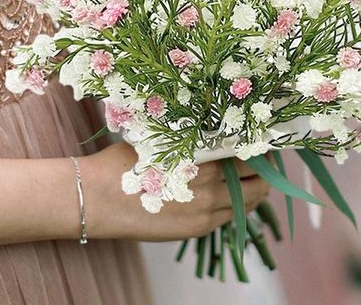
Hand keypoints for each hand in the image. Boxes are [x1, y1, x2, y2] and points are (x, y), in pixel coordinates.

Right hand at [81, 142, 268, 241]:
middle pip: (256, 178)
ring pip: (248, 201)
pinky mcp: (196, 229)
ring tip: (251, 177)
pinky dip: (237, 206)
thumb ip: (196, 138)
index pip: (249, 152)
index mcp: (203, 155)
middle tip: (260, 159)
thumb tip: (220, 131)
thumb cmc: (128, 160)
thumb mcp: (165, 139)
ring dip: (255, 189)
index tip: (261, 142)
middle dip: (262, 168)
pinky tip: (232, 196)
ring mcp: (205, 210)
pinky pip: (229, 217)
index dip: (259, 147)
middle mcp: (211, 183)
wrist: (99, 197)